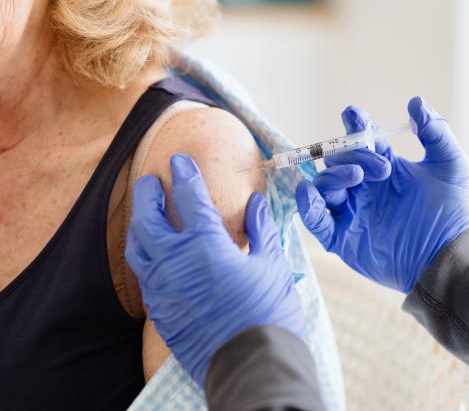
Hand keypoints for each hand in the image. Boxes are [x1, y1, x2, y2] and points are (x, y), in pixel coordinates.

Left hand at [126, 154, 304, 386]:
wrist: (252, 367)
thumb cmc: (268, 313)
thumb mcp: (271, 265)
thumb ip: (261, 229)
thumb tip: (255, 203)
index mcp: (205, 245)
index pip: (189, 198)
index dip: (184, 174)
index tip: (180, 160)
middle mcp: (176, 263)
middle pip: (148, 219)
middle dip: (147, 195)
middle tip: (151, 181)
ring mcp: (163, 290)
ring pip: (138, 249)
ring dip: (140, 225)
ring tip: (145, 214)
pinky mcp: (161, 313)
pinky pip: (145, 278)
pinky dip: (147, 258)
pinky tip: (156, 256)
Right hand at [295, 97, 468, 292]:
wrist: (448, 257)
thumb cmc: (452, 214)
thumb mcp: (451, 167)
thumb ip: (436, 133)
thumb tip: (416, 102)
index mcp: (382, 166)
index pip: (360, 139)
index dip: (354, 125)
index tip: (354, 115)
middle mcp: (362, 186)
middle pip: (338, 159)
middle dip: (353, 156)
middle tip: (383, 169)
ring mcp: (350, 210)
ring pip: (323, 183)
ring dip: (334, 176)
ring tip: (358, 179)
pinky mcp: (341, 237)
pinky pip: (314, 219)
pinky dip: (306, 205)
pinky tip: (310, 194)